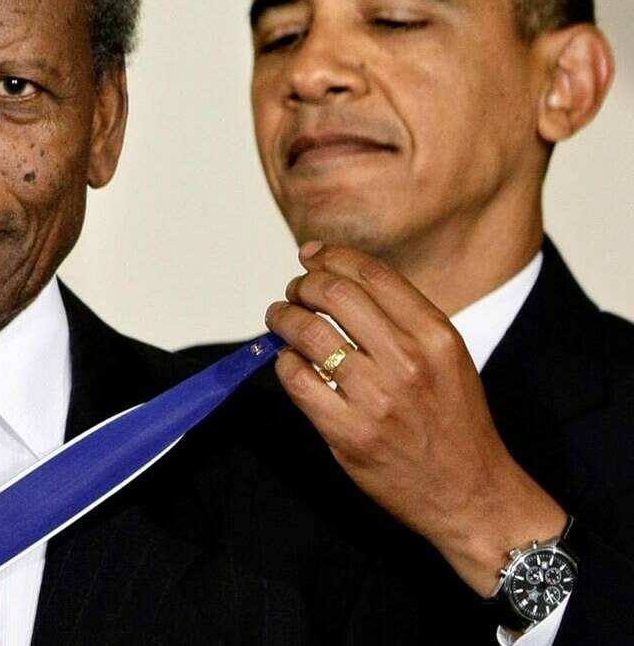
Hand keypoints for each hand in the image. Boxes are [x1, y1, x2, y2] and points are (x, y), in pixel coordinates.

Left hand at [264, 242, 564, 596]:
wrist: (471, 494)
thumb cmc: (455, 422)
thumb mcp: (448, 356)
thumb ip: (402, 318)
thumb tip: (340, 276)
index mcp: (435, 336)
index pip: (371, 274)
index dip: (332, 256)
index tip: (312, 255)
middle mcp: (408, 361)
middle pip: (334, 294)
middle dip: (304, 284)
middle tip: (295, 292)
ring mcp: (376, 398)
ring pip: (308, 332)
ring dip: (283, 317)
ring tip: (280, 318)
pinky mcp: (349, 433)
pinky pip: (297, 380)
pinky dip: (284, 362)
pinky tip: (289, 361)